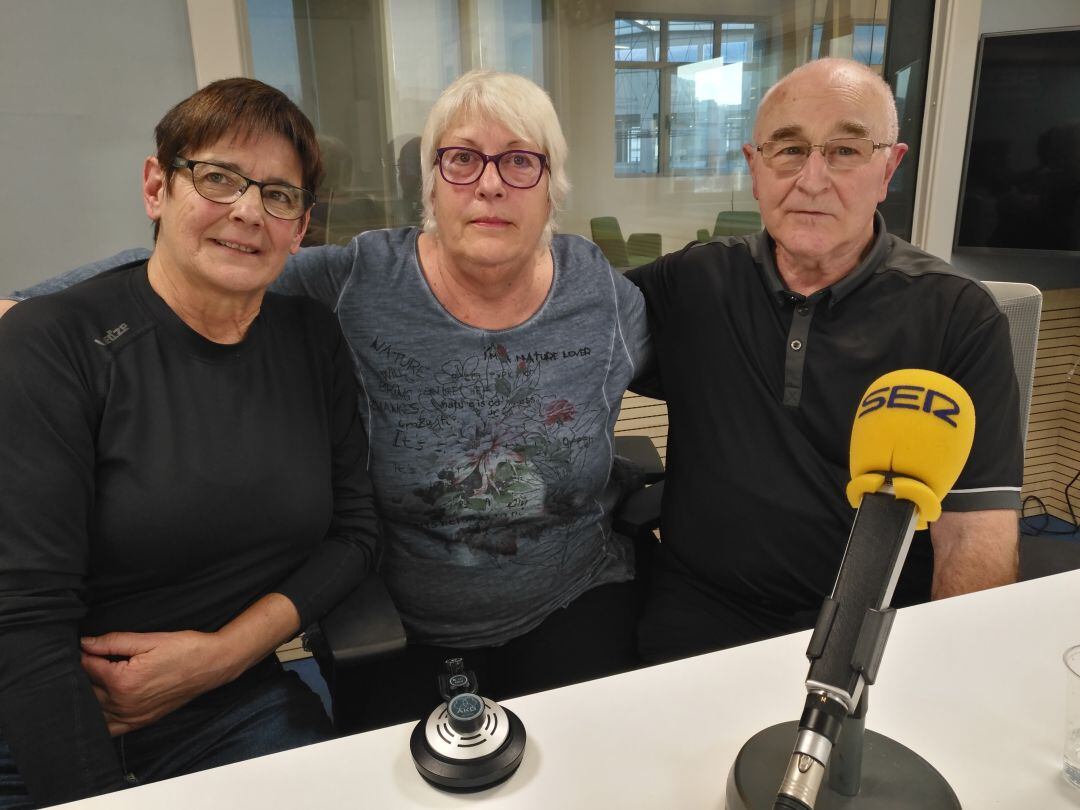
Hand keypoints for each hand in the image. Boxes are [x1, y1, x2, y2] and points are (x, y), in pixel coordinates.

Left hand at [80, 630, 235, 735]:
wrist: (213, 665)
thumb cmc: (184, 649)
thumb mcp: (149, 640)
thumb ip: (113, 642)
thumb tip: (84, 643)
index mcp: (123, 680)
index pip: (88, 666)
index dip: (85, 652)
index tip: (88, 645)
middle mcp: (124, 703)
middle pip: (87, 690)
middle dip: (85, 674)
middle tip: (93, 659)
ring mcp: (133, 716)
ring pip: (94, 711)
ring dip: (90, 696)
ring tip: (98, 678)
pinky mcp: (141, 722)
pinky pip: (110, 728)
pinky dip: (100, 719)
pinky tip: (101, 706)